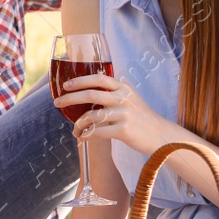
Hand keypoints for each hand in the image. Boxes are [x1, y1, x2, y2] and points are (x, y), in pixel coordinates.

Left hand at [53, 73, 174, 153]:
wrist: (161, 136)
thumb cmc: (141, 119)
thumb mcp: (130, 100)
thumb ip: (114, 94)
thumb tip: (89, 91)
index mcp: (124, 89)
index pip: (99, 79)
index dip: (81, 80)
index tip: (66, 85)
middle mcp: (124, 98)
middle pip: (91, 94)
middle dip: (70, 98)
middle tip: (57, 103)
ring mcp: (124, 114)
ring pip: (92, 116)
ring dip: (78, 124)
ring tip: (75, 131)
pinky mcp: (124, 130)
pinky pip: (98, 132)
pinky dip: (86, 136)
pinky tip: (82, 139)